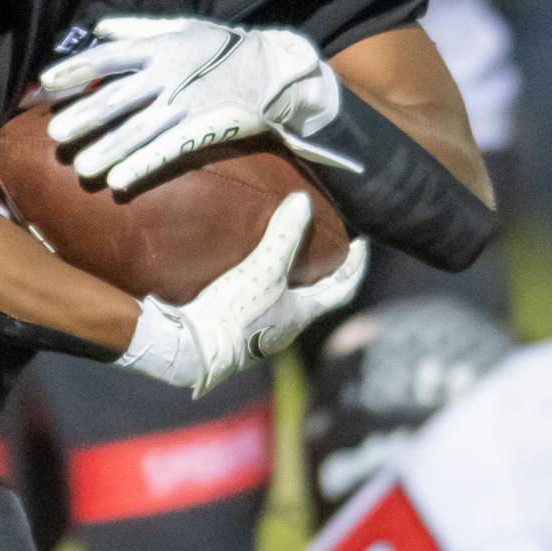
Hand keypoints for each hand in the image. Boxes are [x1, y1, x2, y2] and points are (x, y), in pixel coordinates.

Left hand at [39, 17, 339, 191]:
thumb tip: (98, 27)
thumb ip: (137, 28)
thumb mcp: (181, 26)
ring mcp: (185, 104)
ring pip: (138, 130)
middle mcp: (168, 74)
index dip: (77, 69)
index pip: (110, 57)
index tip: (47, 83)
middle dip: (85, 117)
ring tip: (80, 168)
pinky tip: (118, 182)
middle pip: (118, 98)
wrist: (271, 69)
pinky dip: (142, 166)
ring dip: (107, 150)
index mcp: (160, 47)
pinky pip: (167, 150)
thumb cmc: (221, 47)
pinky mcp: (202, 128)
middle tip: (55, 135)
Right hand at [115, 193, 368, 395]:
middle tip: (327, 246)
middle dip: (325, 272)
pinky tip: (250, 276)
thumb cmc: (234, 313)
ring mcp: (261, 334)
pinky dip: (266, 288)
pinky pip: (262, 306)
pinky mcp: (235, 333)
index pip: (343, 289)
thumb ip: (284, 236)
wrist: (189, 349)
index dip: (356, 265)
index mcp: (302, 315)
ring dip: (294, 281)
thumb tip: (303, 201)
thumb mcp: (263, 269)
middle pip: (317, 298)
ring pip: (288, 303)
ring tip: (288, 256)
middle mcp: (286, 328)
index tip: (362, 243)